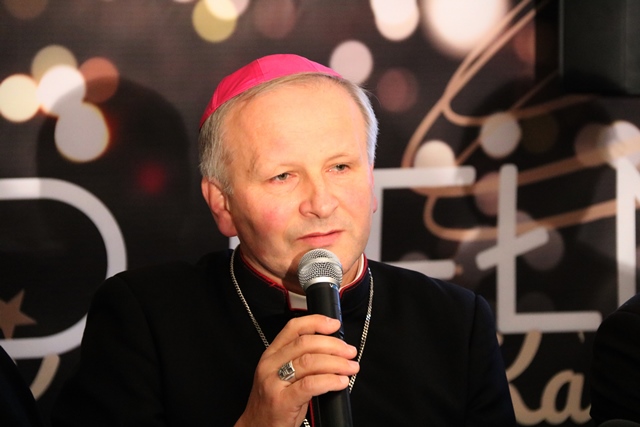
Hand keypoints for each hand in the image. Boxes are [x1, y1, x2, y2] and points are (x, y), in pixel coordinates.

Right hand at [235, 315, 358, 426]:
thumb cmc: (274, 403)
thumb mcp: (282, 375)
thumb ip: (300, 360)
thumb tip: (332, 349)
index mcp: (271, 354)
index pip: (293, 328)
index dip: (316, 322)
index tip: (335, 324)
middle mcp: (270, 365)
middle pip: (306, 343)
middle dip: (333, 345)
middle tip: (350, 352)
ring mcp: (274, 382)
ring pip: (310, 362)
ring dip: (336, 362)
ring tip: (351, 367)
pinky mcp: (282, 401)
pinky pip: (310, 385)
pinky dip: (330, 380)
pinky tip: (341, 382)